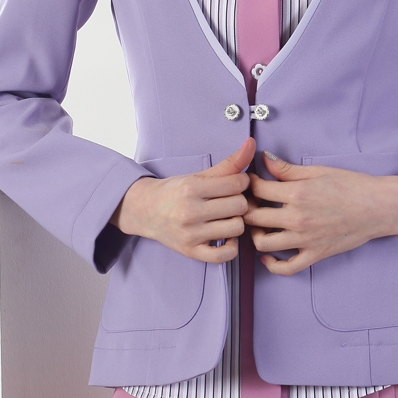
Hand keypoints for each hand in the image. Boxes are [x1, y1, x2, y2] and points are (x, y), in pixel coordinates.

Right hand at [117, 143, 252, 258]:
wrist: (145, 210)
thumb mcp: (198, 175)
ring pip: (237, 228)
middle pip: (240, 206)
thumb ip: (228, 163)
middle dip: (239, 201)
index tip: (235, 184)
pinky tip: (224, 236)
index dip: (242, 182)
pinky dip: (230, 246)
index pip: (237, 183)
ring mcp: (191, 234)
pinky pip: (225, 255)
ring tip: (226, 217)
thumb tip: (252, 143)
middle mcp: (190, 211)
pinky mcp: (191, 252)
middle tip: (230, 201)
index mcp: (192, 188)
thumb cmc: (175, 191)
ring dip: (236, 222)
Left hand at [245, 155, 397, 273]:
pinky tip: (268, 255)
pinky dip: (272, 264)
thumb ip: (287, 169)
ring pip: (263, 243)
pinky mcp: (314, 254)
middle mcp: (297, 219)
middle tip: (250, 203)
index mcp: (297, 194)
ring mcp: (305, 240)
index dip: (249, 184)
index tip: (250, 183)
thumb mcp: (318, 171)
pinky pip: (286, 267)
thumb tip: (263, 159)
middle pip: (254, 217)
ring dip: (255, 234)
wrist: (377, 207)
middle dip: (246, 209)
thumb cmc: (351, 185)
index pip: (257, 190)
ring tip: (259, 225)